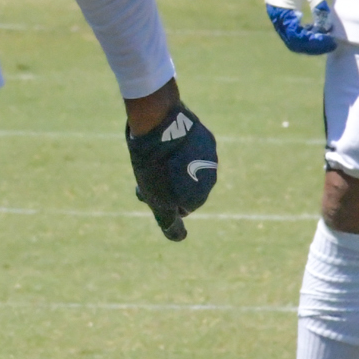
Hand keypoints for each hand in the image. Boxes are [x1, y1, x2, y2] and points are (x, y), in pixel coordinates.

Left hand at [125, 92, 217, 240]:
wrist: (159, 121)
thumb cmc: (154, 164)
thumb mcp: (155, 198)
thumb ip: (168, 221)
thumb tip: (178, 237)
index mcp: (200, 196)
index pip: (180, 208)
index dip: (161, 198)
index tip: (147, 188)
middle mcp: (211, 177)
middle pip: (186, 186)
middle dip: (169, 182)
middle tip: (148, 170)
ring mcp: (210, 155)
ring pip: (190, 166)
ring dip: (176, 163)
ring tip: (156, 153)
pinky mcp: (205, 136)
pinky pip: (191, 147)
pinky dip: (180, 146)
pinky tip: (165, 138)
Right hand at [264, 0, 334, 54]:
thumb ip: (318, 4)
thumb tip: (326, 26)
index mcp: (281, 6)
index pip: (296, 35)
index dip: (313, 42)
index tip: (330, 41)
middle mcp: (275, 13)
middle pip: (291, 40)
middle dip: (311, 46)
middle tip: (330, 44)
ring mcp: (275, 12)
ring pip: (289, 37)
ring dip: (306, 40)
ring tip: (325, 37)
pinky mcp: (279, 10)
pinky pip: (289, 28)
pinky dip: (301, 33)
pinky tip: (315, 29)